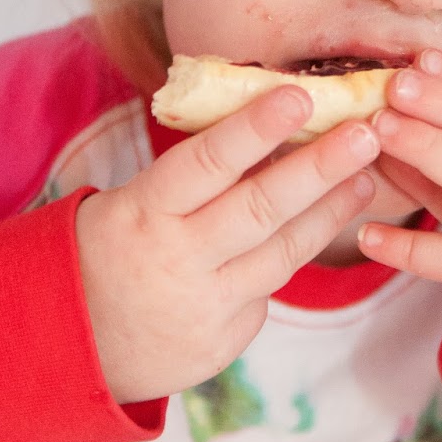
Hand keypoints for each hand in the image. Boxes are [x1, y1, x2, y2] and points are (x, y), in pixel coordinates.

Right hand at [75, 87, 378, 403]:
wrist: (75, 345)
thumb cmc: (114, 248)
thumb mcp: (130, 202)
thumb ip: (191, 175)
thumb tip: (267, 124)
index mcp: (145, 211)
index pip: (206, 163)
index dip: (255, 129)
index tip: (299, 96)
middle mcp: (177, 258)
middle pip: (260, 209)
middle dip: (319, 168)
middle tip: (366, 134)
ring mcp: (204, 306)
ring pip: (282, 253)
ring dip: (330, 211)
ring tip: (365, 176)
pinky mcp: (224, 342)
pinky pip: (268, 291)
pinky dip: (291, 257)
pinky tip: (316, 229)